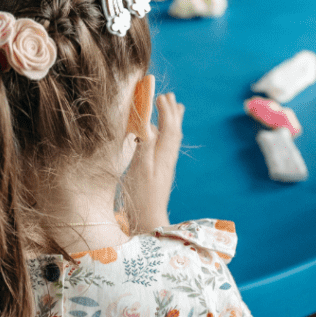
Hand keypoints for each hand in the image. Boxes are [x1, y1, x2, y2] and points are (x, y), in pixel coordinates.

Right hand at [123, 76, 185, 231]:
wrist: (149, 221)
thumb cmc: (141, 197)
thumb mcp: (140, 169)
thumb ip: (144, 146)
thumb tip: (148, 125)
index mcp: (162, 155)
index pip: (167, 127)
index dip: (163, 110)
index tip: (159, 94)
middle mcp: (167, 158)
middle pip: (173, 131)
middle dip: (171, 112)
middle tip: (169, 96)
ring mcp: (165, 165)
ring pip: (172, 138)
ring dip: (172, 121)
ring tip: (176, 108)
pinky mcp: (161, 172)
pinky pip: (167, 146)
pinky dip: (166, 134)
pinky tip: (161, 135)